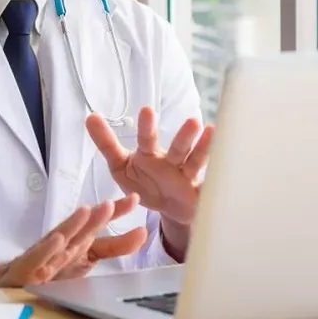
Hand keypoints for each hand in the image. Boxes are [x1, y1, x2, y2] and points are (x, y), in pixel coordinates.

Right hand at [0, 194, 146, 286]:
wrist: (14, 277)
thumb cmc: (54, 261)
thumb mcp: (89, 253)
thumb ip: (116, 245)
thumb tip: (143, 233)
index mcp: (79, 237)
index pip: (100, 222)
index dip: (117, 211)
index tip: (135, 198)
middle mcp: (63, 241)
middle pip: (82, 228)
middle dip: (97, 217)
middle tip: (110, 204)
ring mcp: (45, 252)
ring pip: (61, 238)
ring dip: (73, 225)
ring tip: (86, 212)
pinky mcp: (28, 266)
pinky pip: (39, 258)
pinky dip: (48, 249)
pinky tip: (57, 240)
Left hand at [85, 106, 212, 226]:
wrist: (169, 208)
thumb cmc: (145, 182)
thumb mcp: (120, 165)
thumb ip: (106, 142)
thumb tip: (89, 116)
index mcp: (150, 155)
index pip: (147, 139)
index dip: (146, 126)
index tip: (147, 110)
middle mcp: (171, 162)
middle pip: (178, 148)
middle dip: (185, 137)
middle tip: (193, 121)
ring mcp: (186, 178)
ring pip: (196, 162)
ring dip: (204, 150)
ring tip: (213, 132)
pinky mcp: (198, 195)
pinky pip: (208, 188)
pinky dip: (216, 182)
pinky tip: (227, 173)